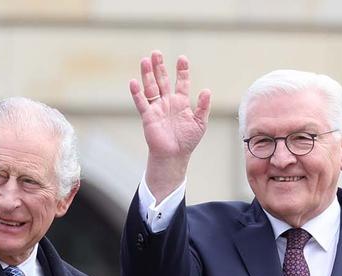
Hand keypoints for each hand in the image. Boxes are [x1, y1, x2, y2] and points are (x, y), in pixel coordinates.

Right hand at [128, 51, 210, 197]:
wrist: (174, 156)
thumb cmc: (187, 141)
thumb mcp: (200, 123)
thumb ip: (203, 106)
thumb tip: (207, 90)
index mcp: (181, 102)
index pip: (181, 82)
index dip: (182, 70)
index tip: (182, 58)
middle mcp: (168, 102)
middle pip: (163, 80)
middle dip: (160, 66)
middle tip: (156, 52)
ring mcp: (157, 108)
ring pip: (151, 87)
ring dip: (148, 74)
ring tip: (145, 60)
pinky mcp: (148, 116)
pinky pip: (142, 103)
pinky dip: (137, 93)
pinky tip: (134, 82)